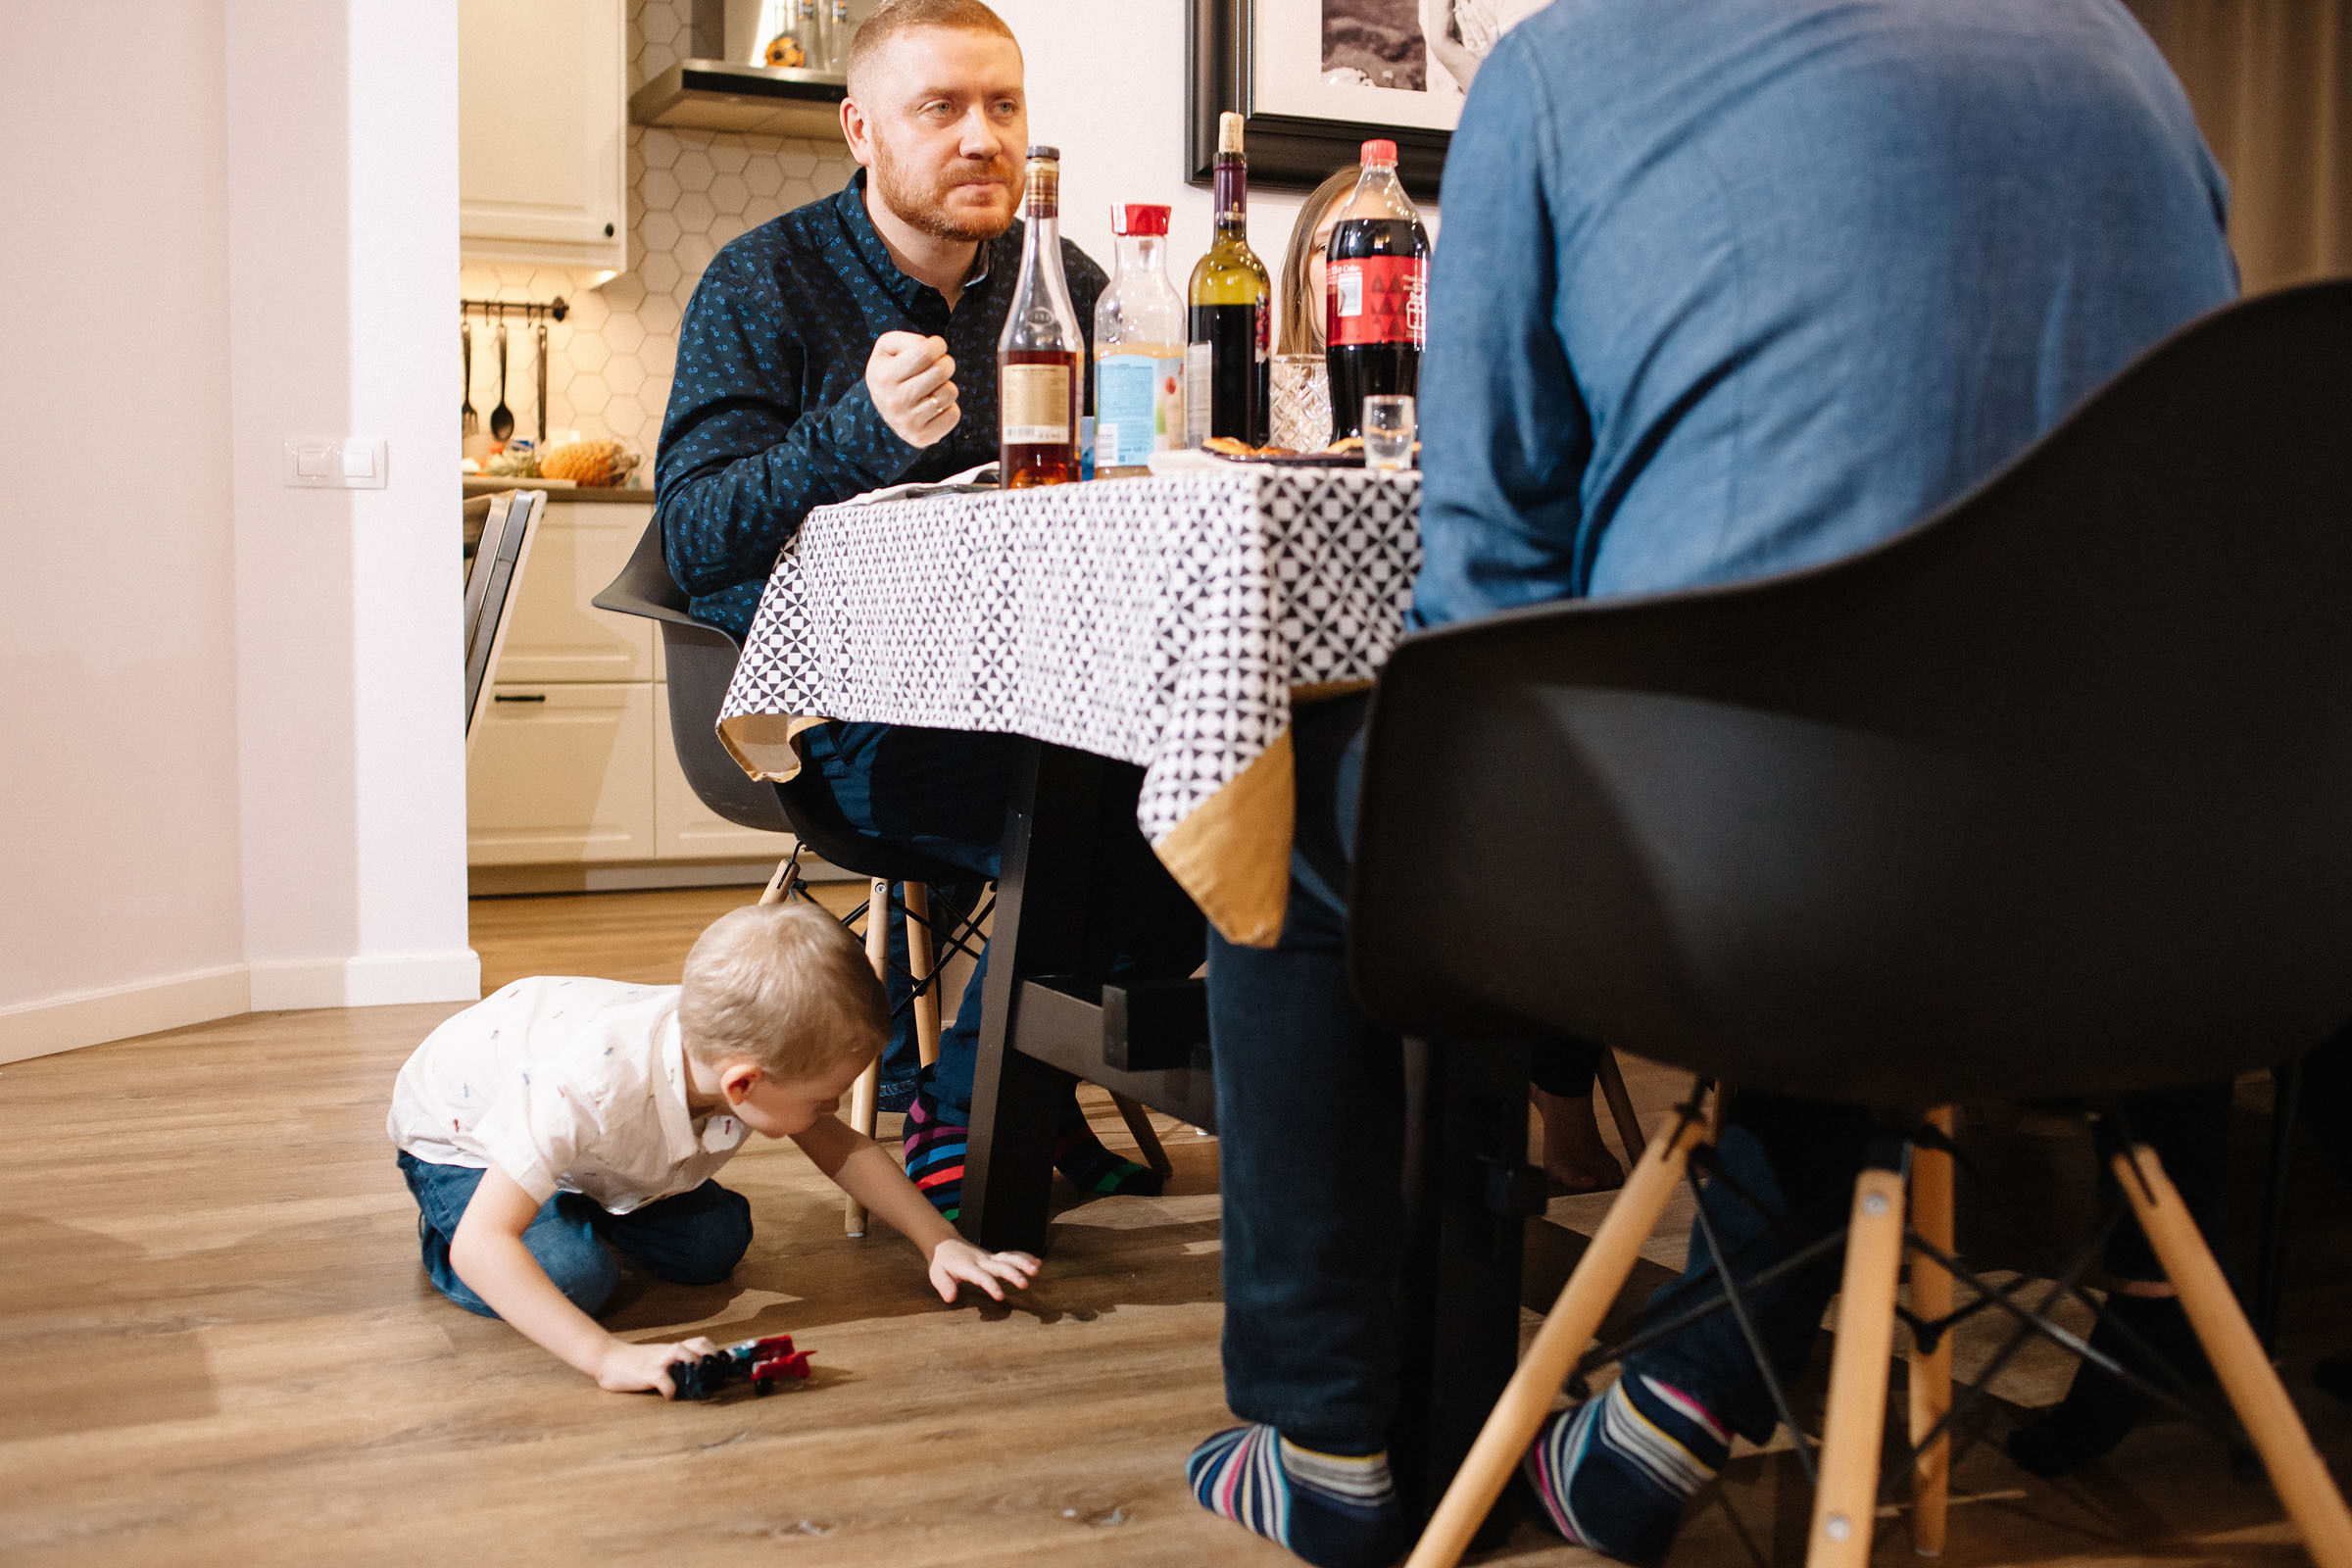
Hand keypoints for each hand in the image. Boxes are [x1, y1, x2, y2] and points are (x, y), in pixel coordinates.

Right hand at [595, 1335, 720, 1397]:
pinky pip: (663, 1380)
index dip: (715, 1352)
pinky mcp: (646, 1373)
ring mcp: (657, 1361)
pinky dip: (671, 1390)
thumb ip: (673, 1363)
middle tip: (714, 1374)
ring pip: (680, 1352)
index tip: (724, 1366)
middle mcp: (668, 1352)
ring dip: (693, 1365)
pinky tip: (671, 1397)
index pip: (701, 1342)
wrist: (607, 1358)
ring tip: (697, 1381)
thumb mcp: (657, 1358)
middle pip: (697, 1343)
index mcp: (673, 1349)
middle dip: (710, 1357)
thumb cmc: (634, 1362)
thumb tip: (694, 1376)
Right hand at [867, 331, 959, 447]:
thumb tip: (932, 348)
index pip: (925, 353)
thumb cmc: (890, 372)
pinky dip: (949, 408)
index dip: (937, 345)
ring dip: (947, 386)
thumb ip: (908, 340)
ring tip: (933, 388)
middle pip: (940, 372)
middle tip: (939, 366)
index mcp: (885, 376)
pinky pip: (954, 415)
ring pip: (950, 393)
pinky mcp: (921, 438)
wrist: (881, 410)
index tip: (936, 347)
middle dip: (946, 363)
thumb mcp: (887, 348)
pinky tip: (935, 407)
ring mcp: (908, 422)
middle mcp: (894, 401)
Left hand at [927, 1239, 1039, 1302]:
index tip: (1001, 1296)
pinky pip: (1011, 1255)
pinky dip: (1024, 1257)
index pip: (981, 1277)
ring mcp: (989, 1257)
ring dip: (1023, 1262)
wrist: (945, 1243)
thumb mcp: (936, 1274)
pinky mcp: (994, 1257)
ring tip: (1036, 1270)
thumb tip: (951, 1298)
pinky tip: (1037, 1262)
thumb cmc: (941, 1263)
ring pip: (1008, 1257)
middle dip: (1013, 1274)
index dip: (991, 1286)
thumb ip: (944, 1285)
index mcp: (967, 1267)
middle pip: (1000, 1266)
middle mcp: (981, 1260)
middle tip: (1025, 1284)